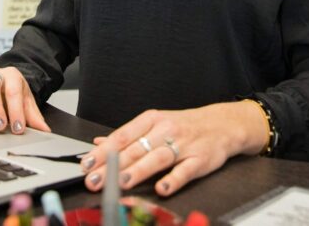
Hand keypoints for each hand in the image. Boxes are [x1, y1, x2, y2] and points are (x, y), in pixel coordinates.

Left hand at [77, 101, 267, 196]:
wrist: (222, 124)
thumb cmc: (184, 126)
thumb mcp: (154, 124)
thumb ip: (127, 136)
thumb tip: (98, 144)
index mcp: (151, 120)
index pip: (123, 135)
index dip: (103, 151)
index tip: (86, 164)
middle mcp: (165, 130)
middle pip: (136, 148)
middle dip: (112, 165)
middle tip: (95, 179)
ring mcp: (184, 145)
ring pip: (158, 158)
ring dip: (138, 170)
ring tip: (121, 181)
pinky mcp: (200, 159)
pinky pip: (186, 171)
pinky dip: (174, 180)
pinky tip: (162, 189)